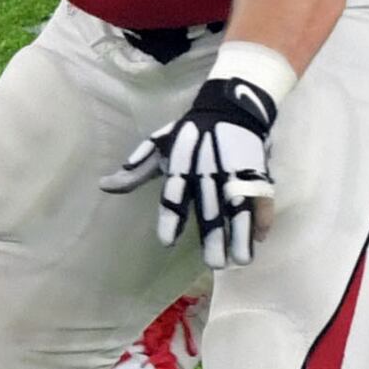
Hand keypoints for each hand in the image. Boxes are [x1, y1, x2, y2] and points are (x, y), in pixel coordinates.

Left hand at [103, 74, 280, 269]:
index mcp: (182, 166)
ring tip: (241, 259)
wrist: (231, 106)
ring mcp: (236, 172)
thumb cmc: (190, 132)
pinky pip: (262, 194)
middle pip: (212, 208)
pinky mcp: (256, 171)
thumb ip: (136, 170)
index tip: (167, 242)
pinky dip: (263, 214)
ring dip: (242, 233)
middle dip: (215, 236)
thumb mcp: (160, 145)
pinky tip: (260, 237)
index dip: (171, 217)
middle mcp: (209, 171)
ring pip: (240, 205)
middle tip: (215, 263)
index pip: (175, 194)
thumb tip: (104, 186)